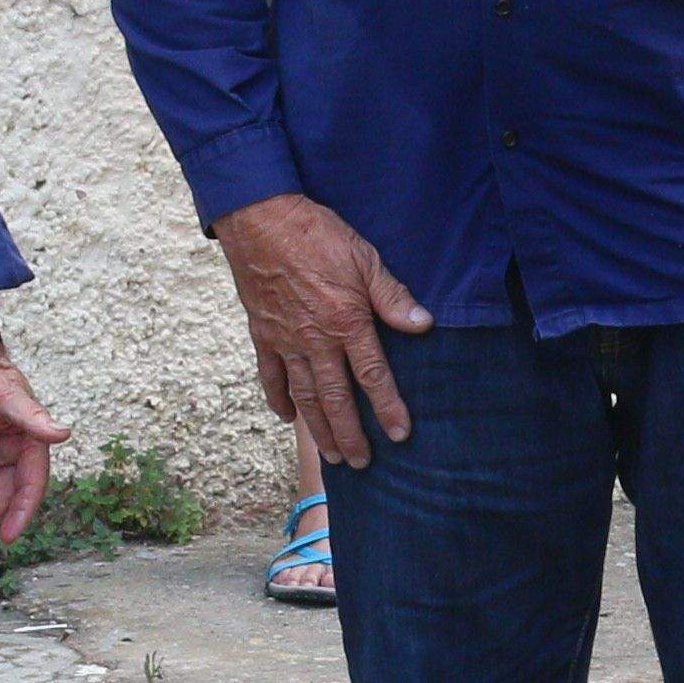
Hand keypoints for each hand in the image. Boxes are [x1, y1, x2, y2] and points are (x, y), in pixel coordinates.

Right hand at [211, 194, 432, 466]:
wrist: (260, 219)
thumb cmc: (317, 234)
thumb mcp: (365, 258)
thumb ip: (392, 296)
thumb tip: (423, 324)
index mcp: (346, 322)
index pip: (373, 375)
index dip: (388, 407)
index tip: (401, 434)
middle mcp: (315, 340)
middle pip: (336, 398)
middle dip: (351, 434)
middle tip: (362, 463)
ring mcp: (285, 340)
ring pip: (304, 396)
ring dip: (319, 428)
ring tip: (332, 455)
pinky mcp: (262, 333)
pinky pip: (270, 375)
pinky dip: (278, 399)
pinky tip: (287, 418)